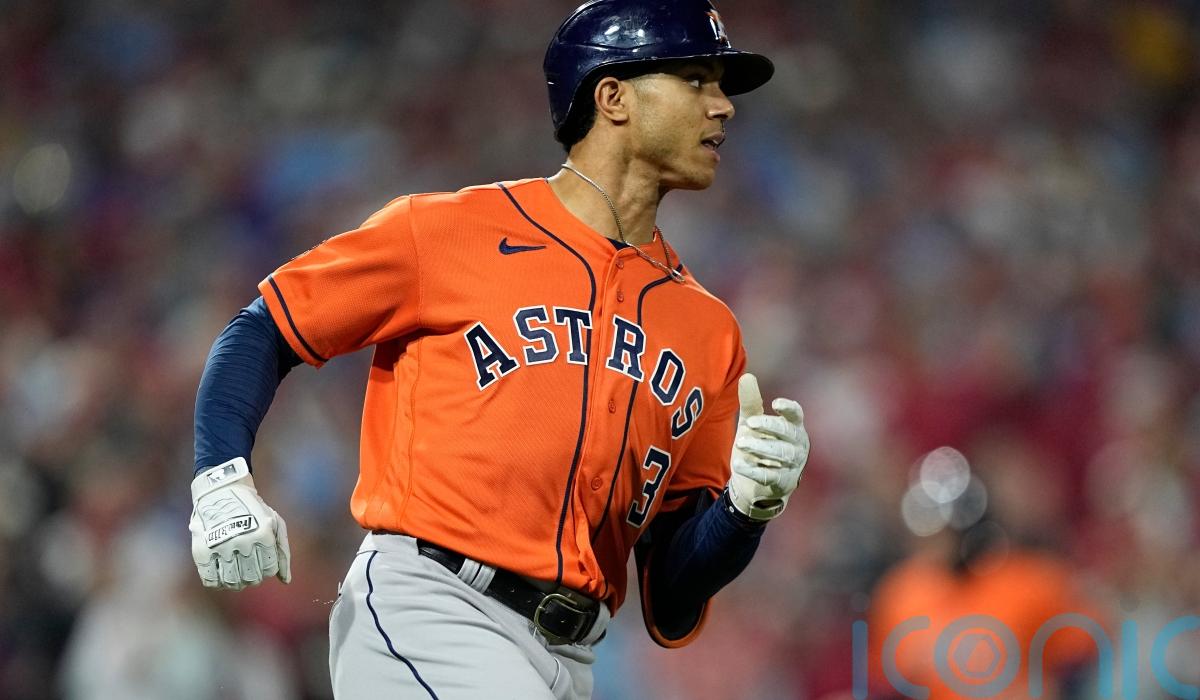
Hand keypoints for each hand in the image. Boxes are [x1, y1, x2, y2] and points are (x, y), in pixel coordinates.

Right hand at [189, 457, 291, 589]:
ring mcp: (221, 546)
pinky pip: (210, 580)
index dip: (267, 569)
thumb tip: (285, 581)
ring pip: (232, 582)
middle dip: (253, 577)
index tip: (262, 561)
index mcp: (263, 534)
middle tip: (249, 569)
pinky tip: (221, 575)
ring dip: (236, 582)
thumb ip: (283, 552)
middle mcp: (243, 541)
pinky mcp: (202, 550)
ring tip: (236, 573)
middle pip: (252, 578)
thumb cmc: (253, 510)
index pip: (269, 569)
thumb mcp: (275, 523)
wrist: (221, 491)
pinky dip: (217, 583)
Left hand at [727, 373, 808, 520]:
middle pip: (788, 433)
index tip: (775, 403)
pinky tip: (738, 465)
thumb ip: (751, 402)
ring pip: (780, 454)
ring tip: (741, 442)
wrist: (755, 483)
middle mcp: (797, 445)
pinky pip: (769, 476)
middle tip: (750, 423)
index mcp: (793, 426)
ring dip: (760, 447)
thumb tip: (747, 376)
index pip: (796, 415)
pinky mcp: (783, 482)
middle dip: (769, 426)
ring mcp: (792, 465)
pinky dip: (753, 470)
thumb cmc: (759, 444)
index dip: (789, 408)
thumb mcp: (752, 423)